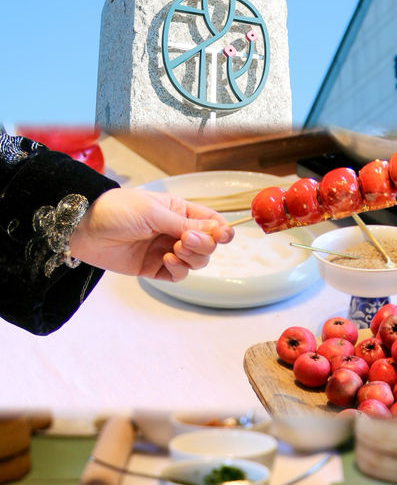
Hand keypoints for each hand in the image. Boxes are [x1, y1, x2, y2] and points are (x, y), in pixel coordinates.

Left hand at [68, 188, 233, 281]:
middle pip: (208, 245)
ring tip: (173, 250)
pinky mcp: (154, 267)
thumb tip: (219, 230)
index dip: (222, 231)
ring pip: (196, 261)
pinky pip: (178, 274)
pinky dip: (178, 270)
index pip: (211, 222)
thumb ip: (187, 224)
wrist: (84, 228)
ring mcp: (166, 249)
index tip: (224, 236)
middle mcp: (176, 231)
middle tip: (185, 241)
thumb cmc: (117, 210)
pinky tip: (166, 260)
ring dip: (191, 258)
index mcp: (179, 210)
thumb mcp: (155, 212)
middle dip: (203, 245)